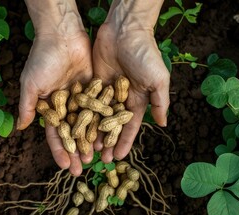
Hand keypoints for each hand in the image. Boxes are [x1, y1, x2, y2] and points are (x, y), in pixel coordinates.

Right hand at [17, 31, 92, 175]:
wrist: (62, 35)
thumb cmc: (42, 59)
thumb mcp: (31, 85)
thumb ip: (27, 107)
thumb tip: (19, 128)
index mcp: (50, 107)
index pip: (54, 134)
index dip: (60, 151)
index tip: (65, 166)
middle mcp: (66, 105)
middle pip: (72, 133)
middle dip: (77, 151)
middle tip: (84, 168)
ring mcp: (81, 98)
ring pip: (88, 124)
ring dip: (92, 140)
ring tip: (98, 157)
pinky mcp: (95, 88)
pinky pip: (100, 108)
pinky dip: (104, 122)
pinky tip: (109, 135)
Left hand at [92, 24, 169, 162]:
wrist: (125, 30)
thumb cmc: (145, 54)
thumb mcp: (158, 79)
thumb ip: (160, 102)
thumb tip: (163, 124)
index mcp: (137, 100)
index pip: (130, 126)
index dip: (124, 141)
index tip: (118, 157)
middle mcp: (120, 99)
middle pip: (111, 125)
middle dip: (107, 142)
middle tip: (99, 159)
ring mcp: (105, 91)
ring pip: (96, 117)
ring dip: (92, 132)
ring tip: (86, 148)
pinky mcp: (92, 83)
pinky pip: (86, 102)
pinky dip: (81, 115)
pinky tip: (75, 128)